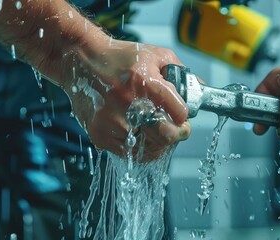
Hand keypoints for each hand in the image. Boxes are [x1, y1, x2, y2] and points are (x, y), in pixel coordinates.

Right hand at [56, 37, 190, 159]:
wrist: (80, 60)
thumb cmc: (119, 58)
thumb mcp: (154, 55)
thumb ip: (180, 72)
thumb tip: (200, 88)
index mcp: (145, 83)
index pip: (179, 113)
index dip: (185, 116)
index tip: (183, 116)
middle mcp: (128, 105)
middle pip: (166, 136)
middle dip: (177, 134)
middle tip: (178, 130)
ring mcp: (112, 123)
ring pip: (149, 150)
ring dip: (158, 143)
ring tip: (155, 130)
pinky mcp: (100, 135)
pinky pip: (130, 154)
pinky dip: (139, 148)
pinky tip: (139, 134)